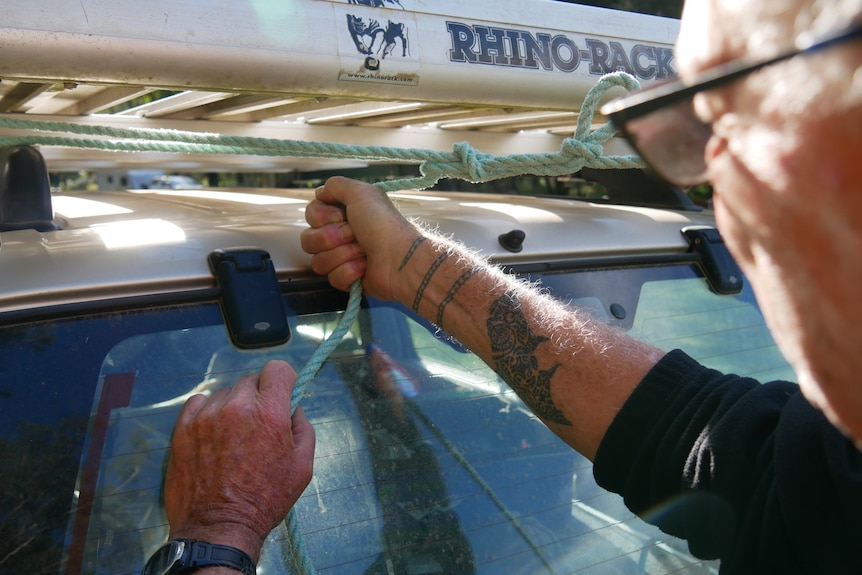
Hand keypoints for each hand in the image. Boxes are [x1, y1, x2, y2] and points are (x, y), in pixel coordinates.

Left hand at [164, 360, 314, 562]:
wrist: (218, 528)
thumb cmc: (265, 500)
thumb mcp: (302, 466)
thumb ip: (303, 428)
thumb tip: (293, 408)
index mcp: (269, 413)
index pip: (277, 369)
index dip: (283, 380)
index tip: (282, 394)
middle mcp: (237, 407)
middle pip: (251, 380)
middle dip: (259, 397)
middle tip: (259, 425)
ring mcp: (206, 415)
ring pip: (226, 393)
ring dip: (233, 406)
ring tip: (234, 437)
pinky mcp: (183, 427)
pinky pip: (199, 402)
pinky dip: (209, 412)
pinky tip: (214, 435)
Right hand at [301, 176, 420, 300]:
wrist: (399, 258)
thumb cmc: (382, 224)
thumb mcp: (360, 193)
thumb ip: (336, 185)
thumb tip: (321, 191)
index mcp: (342, 214)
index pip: (311, 215)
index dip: (320, 217)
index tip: (340, 216)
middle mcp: (340, 235)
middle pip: (308, 240)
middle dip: (331, 237)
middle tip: (354, 234)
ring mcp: (343, 258)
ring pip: (318, 261)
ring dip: (342, 254)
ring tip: (363, 252)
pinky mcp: (347, 279)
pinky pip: (332, 278)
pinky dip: (349, 272)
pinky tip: (365, 268)